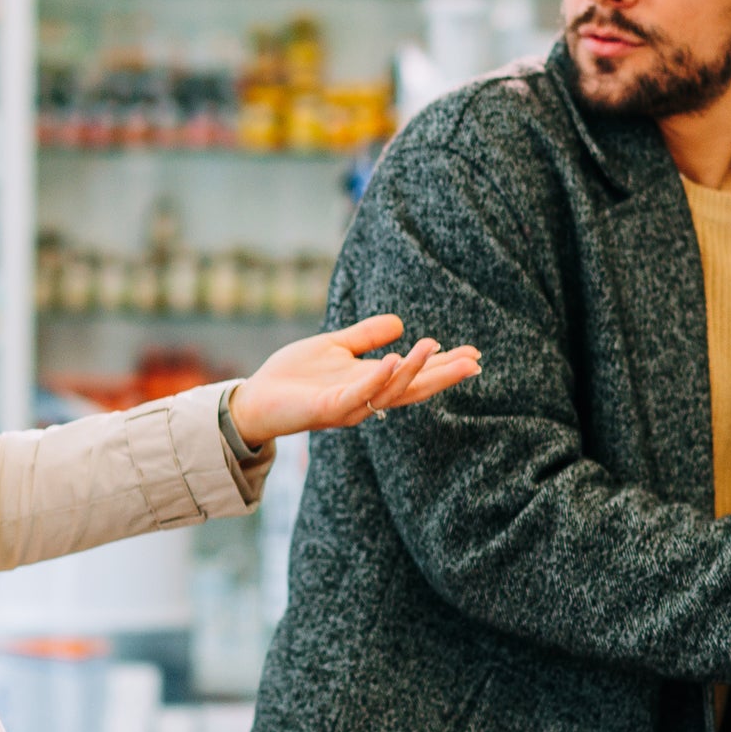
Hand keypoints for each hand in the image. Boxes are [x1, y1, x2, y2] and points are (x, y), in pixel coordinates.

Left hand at [228, 314, 484, 444]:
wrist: (255, 398)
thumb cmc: (292, 377)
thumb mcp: (335, 347)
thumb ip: (365, 336)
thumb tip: (401, 322)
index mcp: (370, 384)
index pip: (415, 376)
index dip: (443, 366)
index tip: (474, 355)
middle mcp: (366, 399)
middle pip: (413, 389)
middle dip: (443, 375)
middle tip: (475, 361)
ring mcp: (349, 406)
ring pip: (390, 391)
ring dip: (415, 370)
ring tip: (434, 346)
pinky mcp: (328, 408)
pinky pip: (360, 395)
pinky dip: (379, 379)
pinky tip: (395, 360)